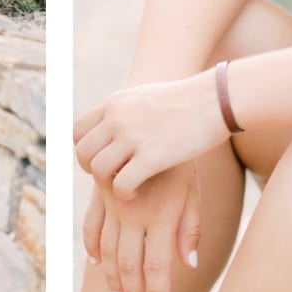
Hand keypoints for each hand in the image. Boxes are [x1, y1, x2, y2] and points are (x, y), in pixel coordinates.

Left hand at [74, 72, 229, 198]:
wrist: (213, 100)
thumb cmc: (184, 102)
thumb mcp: (144, 98)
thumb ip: (123, 112)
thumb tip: (110, 127)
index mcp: (114, 104)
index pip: (78, 132)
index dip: (86, 150)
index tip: (103, 158)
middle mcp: (118, 118)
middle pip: (83, 153)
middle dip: (92, 170)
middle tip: (111, 176)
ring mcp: (133, 137)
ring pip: (98, 170)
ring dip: (107, 184)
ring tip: (124, 185)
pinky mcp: (151, 157)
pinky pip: (120, 184)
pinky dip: (124, 194)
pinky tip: (137, 192)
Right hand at [83, 163, 201, 291]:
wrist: (158, 118)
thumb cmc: (183, 159)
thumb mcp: (192, 191)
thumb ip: (190, 229)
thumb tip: (190, 264)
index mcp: (160, 214)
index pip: (156, 266)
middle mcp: (134, 211)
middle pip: (129, 264)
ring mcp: (113, 201)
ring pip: (107, 250)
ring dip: (113, 276)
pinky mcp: (100, 190)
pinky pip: (91, 224)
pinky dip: (92, 247)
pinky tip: (97, 262)